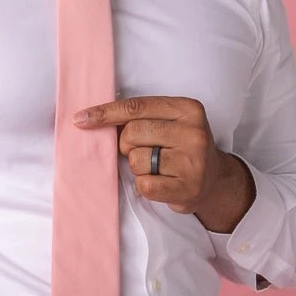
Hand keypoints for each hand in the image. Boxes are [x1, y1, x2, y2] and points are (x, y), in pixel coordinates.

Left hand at [73, 94, 235, 216]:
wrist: (215, 180)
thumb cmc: (182, 147)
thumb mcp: (170, 122)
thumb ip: (140, 117)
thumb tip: (93, 118)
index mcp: (187, 109)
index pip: (136, 107)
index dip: (105, 113)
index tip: (81, 119)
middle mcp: (194, 133)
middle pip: (132, 133)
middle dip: (126, 145)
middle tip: (143, 151)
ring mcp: (193, 162)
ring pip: (136, 161)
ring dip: (138, 167)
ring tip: (157, 168)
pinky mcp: (187, 188)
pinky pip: (144, 185)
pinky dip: (144, 185)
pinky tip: (161, 182)